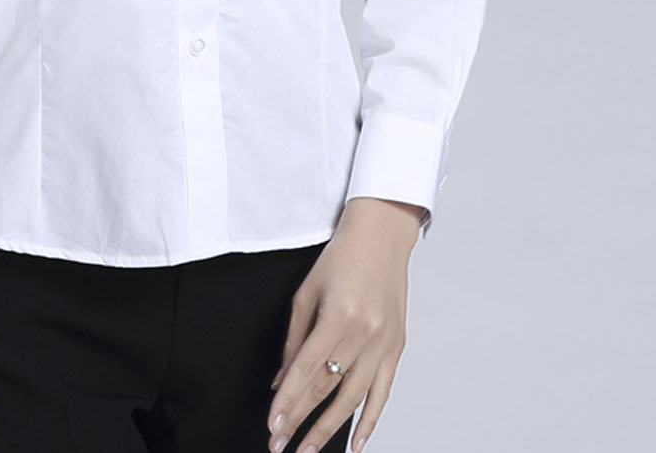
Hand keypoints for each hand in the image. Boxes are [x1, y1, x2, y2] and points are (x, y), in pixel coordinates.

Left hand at [265, 197, 420, 451]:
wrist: (382, 237)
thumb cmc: (340, 258)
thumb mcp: (306, 292)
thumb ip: (293, 340)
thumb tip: (280, 381)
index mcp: (338, 315)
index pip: (307, 369)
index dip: (288, 401)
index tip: (272, 425)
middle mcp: (365, 333)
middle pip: (328, 387)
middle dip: (301, 420)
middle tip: (280, 444)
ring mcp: (384, 343)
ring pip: (354, 398)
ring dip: (329, 429)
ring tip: (307, 449)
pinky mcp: (397, 348)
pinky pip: (383, 393)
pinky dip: (369, 421)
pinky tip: (355, 443)